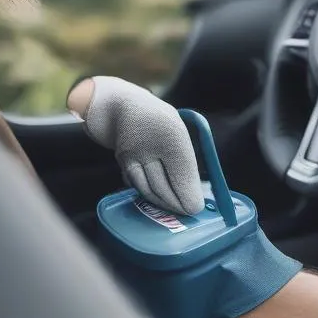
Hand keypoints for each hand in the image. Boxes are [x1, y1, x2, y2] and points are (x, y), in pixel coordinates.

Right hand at [67, 76, 203, 215]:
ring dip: (163, 204)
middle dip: (177, 204)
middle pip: (163, 185)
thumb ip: (186, 159)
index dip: (188, 195)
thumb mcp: (179, 130)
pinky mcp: (122, 162)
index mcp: (171, 133)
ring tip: (176, 209)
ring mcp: (132, 155)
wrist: (122, 105)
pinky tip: (159, 199)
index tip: (196, 208)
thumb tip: (195, 191)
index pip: (181, 173)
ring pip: (148, 189)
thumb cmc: (159, 120)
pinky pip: (136, 184)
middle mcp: (150, 145)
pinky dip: (148, 195)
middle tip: (189, 212)